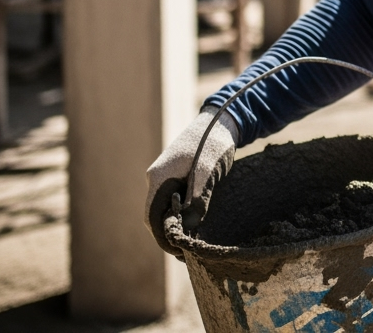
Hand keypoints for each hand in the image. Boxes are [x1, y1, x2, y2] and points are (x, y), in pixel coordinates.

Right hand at [144, 110, 238, 255]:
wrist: (221, 119)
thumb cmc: (214, 143)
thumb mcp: (208, 171)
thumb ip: (197, 197)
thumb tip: (188, 225)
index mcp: (159, 177)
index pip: (151, 216)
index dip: (162, 237)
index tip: (177, 251)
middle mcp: (156, 177)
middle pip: (154, 214)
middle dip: (167, 233)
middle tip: (186, 251)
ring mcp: (164, 175)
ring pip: (163, 207)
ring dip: (173, 223)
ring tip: (190, 240)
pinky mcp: (174, 174)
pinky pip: (171, 199)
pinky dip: (178, 212)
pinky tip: (193, 221)